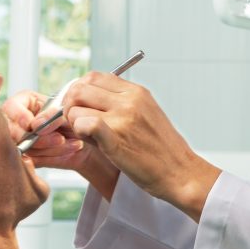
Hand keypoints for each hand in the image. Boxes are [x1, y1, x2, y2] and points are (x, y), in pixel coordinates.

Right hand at [2, 89, 118, 197]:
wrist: (88, 137)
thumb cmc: (74, 118)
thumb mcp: (65, 112)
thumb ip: (48, 116)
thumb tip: (34, 125)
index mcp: (24, 103)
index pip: (11, 107)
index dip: (19, 115)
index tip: (31, 123)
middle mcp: (18, 122)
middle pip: (14, 131)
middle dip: (40, 137)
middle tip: (61, 138)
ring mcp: (21, 141)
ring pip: (26, 148)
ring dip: (51, 147)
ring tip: (74, 143)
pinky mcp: (29, 158)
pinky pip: (34, 161)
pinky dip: (54, 156)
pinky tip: (71, 149)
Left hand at [61, 72, 220, 220]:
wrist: (180, 172)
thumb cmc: (162, 149)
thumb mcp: (146, 113)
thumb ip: (119, 103)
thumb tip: (87, 101)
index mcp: (136, 92)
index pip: (93, 76)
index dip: (79, 90)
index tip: (78, 105)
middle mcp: (129, 101)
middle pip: (80, 88)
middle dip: (69, 105)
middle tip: (74, 121)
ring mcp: (123, 119)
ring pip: (76, 108)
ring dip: (73, 123)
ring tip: (86, 136)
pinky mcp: (116, 140)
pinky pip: (85, 124)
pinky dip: (79, 131)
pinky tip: (89, 141)